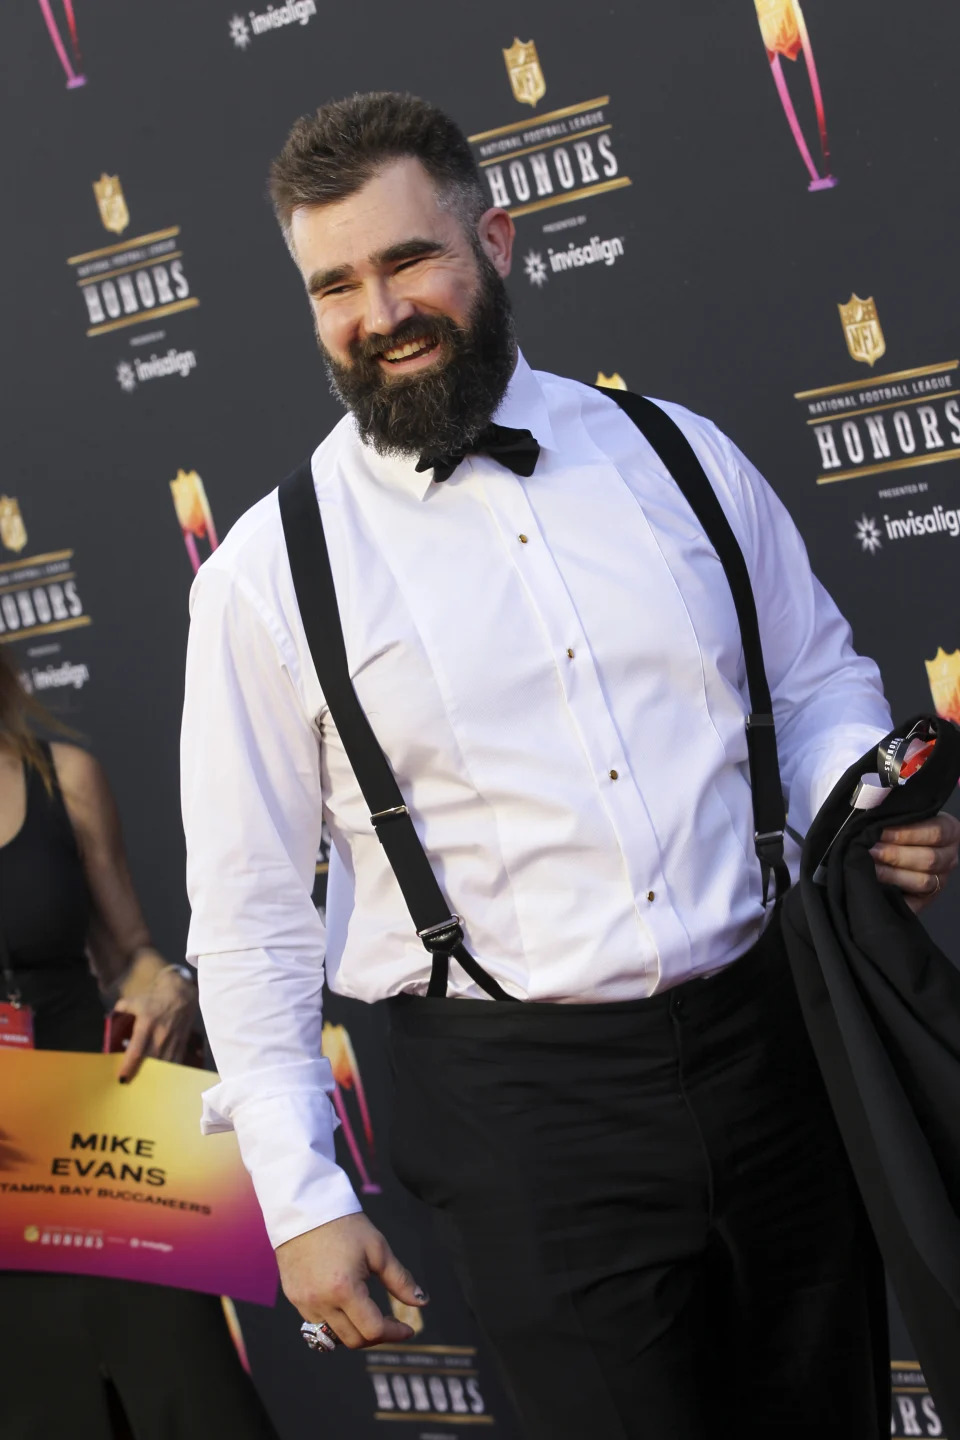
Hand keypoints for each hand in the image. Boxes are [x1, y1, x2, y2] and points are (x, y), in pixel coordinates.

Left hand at [112, 950, 198, 1080]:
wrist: (182, 996)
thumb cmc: (156, 999)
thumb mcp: (136, 1001)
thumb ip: (121, 1008)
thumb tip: (110, 1016)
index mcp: (147, 1024)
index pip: (136, 1050)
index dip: (128, 1066)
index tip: (121, 1079)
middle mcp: (160, 1036)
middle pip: (149, 1061)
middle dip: (139, 1075)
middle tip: (129, 1085)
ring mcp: (172, 1041)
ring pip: (163, 1065)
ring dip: (153, 1076)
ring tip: (143, 1085)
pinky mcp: (181, 1045)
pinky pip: (174, 1063)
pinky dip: (167, 1072)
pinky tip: (160, 1079)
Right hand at [277, 1212, 428, 1349]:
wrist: (304, 1208)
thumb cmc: (344, 1225)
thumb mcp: (377, 1249)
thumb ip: (400, 1280)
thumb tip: (422, 1302)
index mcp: (345, 1289)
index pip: (373, 1330)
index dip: (395, 1333)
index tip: (408, 1329)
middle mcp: (321, 1302)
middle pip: (354, 1340)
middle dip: (377, 1335)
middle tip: (391, 1321)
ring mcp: (304, 1303)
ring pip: (334, 1337)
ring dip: (355, 1331)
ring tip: (368, 1313)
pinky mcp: (294, 1299)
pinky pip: (317, 1324)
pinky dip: (335, 1323)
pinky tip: (346, 1306)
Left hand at [870, 812, 959, 912]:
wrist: (895, 848)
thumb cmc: (898, 828)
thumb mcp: (904, 817)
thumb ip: (897, 818)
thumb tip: (875, 820)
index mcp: (950, 832)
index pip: (935, 832)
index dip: (906, 833)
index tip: (880, 831)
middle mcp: (949, 857)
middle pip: (929, 859)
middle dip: (895, 854)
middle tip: (870, 850)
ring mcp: (941, 880)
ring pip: (923, 881)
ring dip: (892, 874)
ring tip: (870, 865)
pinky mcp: (926, 900)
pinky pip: (914, 903)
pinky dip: (893, 894)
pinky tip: (876, 886)